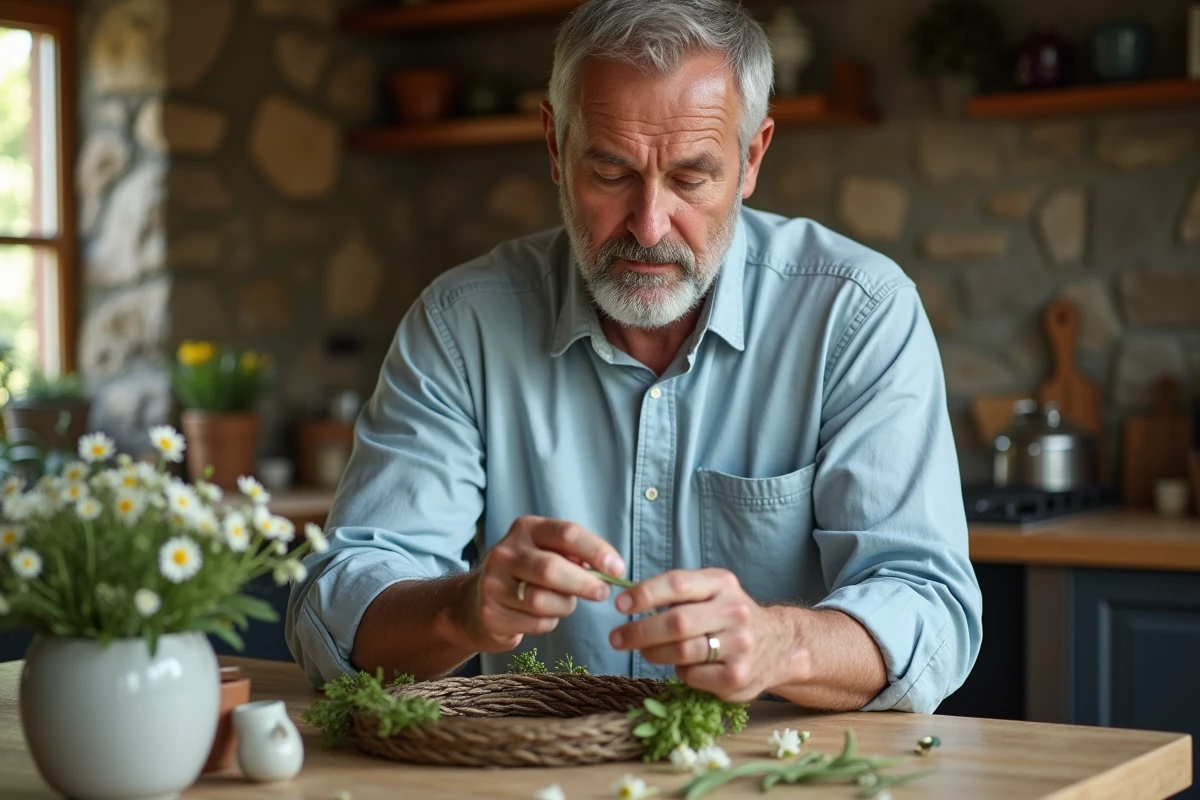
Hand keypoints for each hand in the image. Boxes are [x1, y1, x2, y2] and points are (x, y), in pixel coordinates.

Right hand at [458, 516, 624, 653]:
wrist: (476, 602)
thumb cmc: (526, 574)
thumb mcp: (547, 552)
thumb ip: (575, 555)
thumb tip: (610, 568)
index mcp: (526, 529)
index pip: (566, 533)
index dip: (596, 551)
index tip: (618, 568)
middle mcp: (505, 552)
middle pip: (552, 568)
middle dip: (584, 584)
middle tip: (603, 593)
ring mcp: (493, 583)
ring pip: (542, 600)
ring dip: (565, 606)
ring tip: (566, 604)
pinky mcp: (490, 613)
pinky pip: (535, 623)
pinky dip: (549, 623)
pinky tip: (543, 616)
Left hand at [608, 568, 790, 702]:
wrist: (780, 645)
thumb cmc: (729, 616)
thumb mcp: (712, 591)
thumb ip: (678, 592)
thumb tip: (627, 600)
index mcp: (722, 583)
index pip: (677, 584)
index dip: (644, 594)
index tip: (619, 605)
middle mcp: (734, 611)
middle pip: (677, 622)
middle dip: (639, 631)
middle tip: (616, 638)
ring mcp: (739, 645)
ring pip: (682, 652)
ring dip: (654, 653)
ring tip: (645, 651)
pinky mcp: (738, 676)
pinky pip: (693, 676)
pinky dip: (680, 673)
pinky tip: (683, 667)